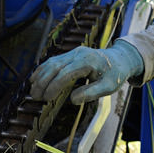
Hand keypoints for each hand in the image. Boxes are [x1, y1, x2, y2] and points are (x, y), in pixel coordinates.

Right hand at [28, 40, 143, 103]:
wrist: (121, 59)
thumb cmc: (115, 74)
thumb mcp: (108, 87)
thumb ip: (91, 93)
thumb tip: (72, 100)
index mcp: (87, 61)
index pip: (65, 74)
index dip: (53, 86)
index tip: (46, 99)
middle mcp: (78, 54)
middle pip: (54, 66)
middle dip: (43, 82)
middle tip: (35, 97)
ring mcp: (74, 52)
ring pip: (52, 62)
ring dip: (40, 76)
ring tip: (32, 90)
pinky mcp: (71, 54)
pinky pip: (54, 61)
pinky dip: (43, 70)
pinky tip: (36, 79)